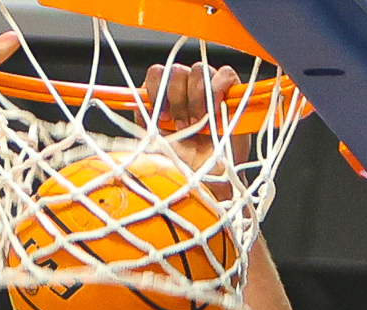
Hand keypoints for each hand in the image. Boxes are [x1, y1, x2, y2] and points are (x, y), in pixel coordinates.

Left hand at [142, 62, 246, 190]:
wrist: (207, 182)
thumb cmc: (181, 165)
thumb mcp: (152, 144)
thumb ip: (144, 120)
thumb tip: (135, 101)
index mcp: (165, 98)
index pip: (157, 73)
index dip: (157, 90)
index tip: (161, 115)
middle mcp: (185, 90)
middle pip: (177, 70)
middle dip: (177, 99)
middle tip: (182, 126)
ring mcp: (209, 89)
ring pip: (198, 70)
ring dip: (196, 99)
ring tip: (199, 124)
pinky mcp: (231, 93)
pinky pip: (225, 75)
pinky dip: (218, 88)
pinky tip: (215, 111)